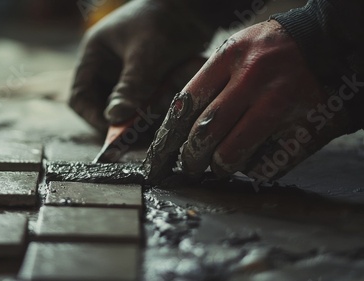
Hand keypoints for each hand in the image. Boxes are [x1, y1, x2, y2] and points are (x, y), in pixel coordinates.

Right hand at [69, 0, 209, 131]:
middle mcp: (107, 68)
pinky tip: (169, 106)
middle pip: (103, 107)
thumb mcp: (147, 53)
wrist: (195, 9)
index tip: (114, 131)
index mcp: (95, 56)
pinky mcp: (147, 81)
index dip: (92, 116)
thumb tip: (115, 118)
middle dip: (122, 121)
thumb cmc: (165, 20)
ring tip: (160, 115)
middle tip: (142, 132)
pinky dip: (155, 110)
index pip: (80, 96)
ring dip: (142, 117)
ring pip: (126, 109)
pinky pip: (145, 105)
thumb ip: (132, 86)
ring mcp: (127, 76)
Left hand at [145, 20, 352, 183]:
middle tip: (189, 167)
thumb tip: (175, 130)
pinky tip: (254, 157)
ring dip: (219, 167)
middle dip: (189, 160)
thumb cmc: (273, 53)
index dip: (165, 140)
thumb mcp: (237, 52)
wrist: (330, 43)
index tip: (156, 162)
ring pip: (230, 154)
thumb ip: (208, 83)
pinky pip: (265, 165)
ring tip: (219, 164)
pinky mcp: (306, 127)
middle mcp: (253, 77)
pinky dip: (253, 169)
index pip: (184, 105)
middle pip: (203, 134)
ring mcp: (281, 103)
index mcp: (230, 56)